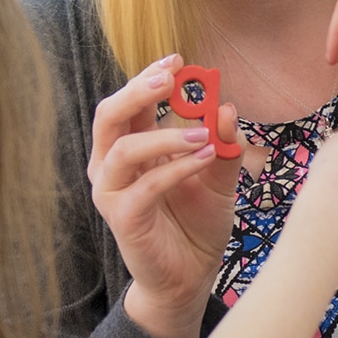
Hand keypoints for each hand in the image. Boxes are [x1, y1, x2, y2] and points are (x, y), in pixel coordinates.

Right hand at [88, 56, 244, 337]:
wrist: (189, 278)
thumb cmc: (197, 224)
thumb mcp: (219, 179)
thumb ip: (223, 144)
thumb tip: (228, 106)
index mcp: (130, 147)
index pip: (129, 102)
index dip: (149, 76)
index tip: (179, 59)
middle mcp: (113, 166)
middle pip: (109, 114)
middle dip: (139, 90)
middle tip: (172, 77)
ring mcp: (113, 193)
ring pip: (123, 148)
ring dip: (164, 133)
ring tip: (203, 133)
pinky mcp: (124, 219)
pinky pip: (145, 186)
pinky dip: (176, 168)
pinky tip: (206, 158)